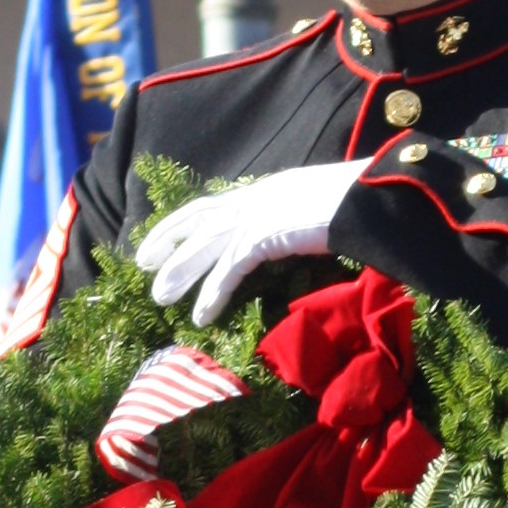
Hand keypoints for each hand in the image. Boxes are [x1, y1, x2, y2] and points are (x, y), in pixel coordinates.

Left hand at [134, 162, 354, 321]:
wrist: (364, 195)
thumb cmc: (350, 199)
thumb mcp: (311, 203)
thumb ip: (291, 215)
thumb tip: (288, 229)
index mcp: (260, 191)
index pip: (208, 205)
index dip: (180, 222)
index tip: (158, 237)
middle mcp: (251, 199)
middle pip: (197, 222)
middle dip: (167, 242)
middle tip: (143, 264)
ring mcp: (255, 217)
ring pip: (205, 247)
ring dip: (180, 273)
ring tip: (159, 297)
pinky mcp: (263, 238)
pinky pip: (230, 270)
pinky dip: (213, 294)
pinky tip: (201, 316)